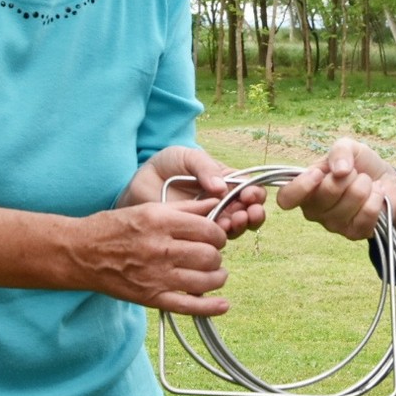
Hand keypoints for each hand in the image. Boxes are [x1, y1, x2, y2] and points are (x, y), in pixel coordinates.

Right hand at [80, 198, 238, 316]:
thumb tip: (214, 202)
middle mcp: (160, 249)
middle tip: (211, 254)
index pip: (208, 229)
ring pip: (205, 279)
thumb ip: (184, 208)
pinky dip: (210, 307)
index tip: (214, 236)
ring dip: (217, 276)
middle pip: (210, 255)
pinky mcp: (151, 297)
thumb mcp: (147, 209)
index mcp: (161, 222)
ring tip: (215, 273)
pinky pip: (188, 305)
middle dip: (217, 254)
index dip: (218, 233)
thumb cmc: (113, 228)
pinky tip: (223, 304)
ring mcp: (156, 275)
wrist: (80, 253)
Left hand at [122, 146, 266, 238]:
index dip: (255, 193)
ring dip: (242, 225)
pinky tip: (220, 230)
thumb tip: (222, 188)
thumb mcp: (188, 157)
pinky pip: (216, 239)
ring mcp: (213, 219)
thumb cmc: (167, 165)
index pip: (250, 188)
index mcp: (227, 181)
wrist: (140, 183)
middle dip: (253, 212)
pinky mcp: (198, 233)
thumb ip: (205, 167)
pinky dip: (223, 236)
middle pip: (249, 211)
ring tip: (235, 220)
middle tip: (247, 211)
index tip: (249, 194)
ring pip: (237, 227)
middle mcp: (225, 201)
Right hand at [275, 138, 395, 240]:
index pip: (286, 198)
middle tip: (354, 173)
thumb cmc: (359, 165)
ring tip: (366, 183)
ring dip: (365, 185)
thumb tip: (339, 170)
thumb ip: (339, 151)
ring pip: (351, 201)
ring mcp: (333, 225)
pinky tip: (376, 194)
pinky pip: (367, 213)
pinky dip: (377, 197)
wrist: (385, 180)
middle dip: (348, 175)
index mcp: (305, 189)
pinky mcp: (354, 234)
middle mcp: (314, 211)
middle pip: (327, 193)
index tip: (319, 173)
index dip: (301, 186)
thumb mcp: (347, 147)